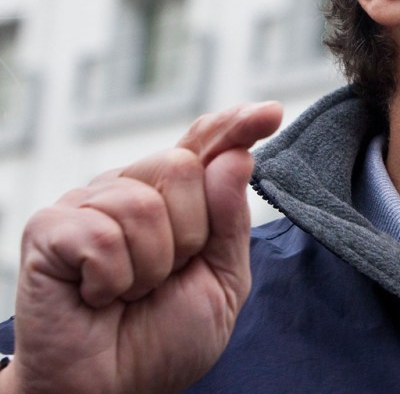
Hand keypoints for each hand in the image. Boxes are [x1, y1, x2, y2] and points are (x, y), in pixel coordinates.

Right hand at [3, 101, 282, 393]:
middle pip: (182, 167)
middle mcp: (130, 189)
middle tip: (164, 277)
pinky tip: (99, 296)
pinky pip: (102, 235)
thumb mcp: (222, 281)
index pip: (207, 145)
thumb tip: (236, 156)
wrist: (113, 391)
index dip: (236, 126)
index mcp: (175, 198)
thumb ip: (231, 220)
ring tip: (131, 292)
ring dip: (151, 265)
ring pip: (144, 203)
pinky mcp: (49, 228)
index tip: (270, 113)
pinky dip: (112, 279)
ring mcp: (87, 204)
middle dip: (189, 234)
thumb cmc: (164, 338)